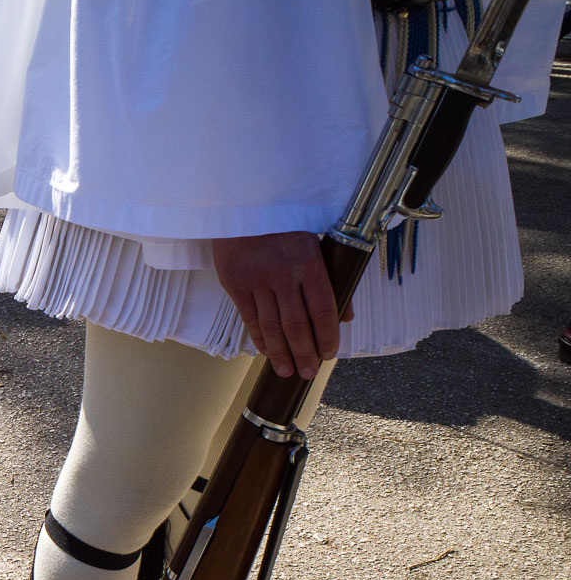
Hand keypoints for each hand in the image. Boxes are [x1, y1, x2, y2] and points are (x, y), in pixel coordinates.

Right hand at [213, 232, 342, 379]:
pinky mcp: (235, 284)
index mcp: (308, 261)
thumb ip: (332, 278)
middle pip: (297, 325)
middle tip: (309, 372)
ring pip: (272, 327)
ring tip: (287, 371)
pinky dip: (259, 339)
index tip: (330, 353)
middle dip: (305, 353)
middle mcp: (282, 274)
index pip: (323, 309)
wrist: (242, 206)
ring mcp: (256, 281)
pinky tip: (267, 352)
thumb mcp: (315, 242)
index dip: (327, 336)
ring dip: (281, 353)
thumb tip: (345, 316)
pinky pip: (250, 319)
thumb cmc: (283, 223)